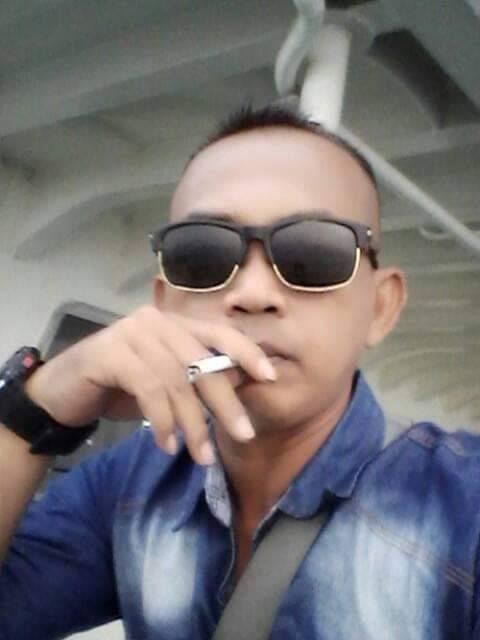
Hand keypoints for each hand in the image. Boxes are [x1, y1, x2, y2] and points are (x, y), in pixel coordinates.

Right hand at [25, 306, 275, 464]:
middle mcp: (156, 321)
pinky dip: (162, 421)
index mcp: (175, 324)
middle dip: (225, 401)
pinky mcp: (110, 353)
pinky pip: (149, 390)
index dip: (247, 352)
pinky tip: (166, 444)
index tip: (270, 376)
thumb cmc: (123, 386)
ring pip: (176, 380)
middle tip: (244, 434)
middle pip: (202, 361)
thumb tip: (243, 381)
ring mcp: (132, 334)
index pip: (219, 332)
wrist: (66, 390)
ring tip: (201, 456)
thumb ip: (199, 377)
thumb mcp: (168, 381)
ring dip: (193, 423)